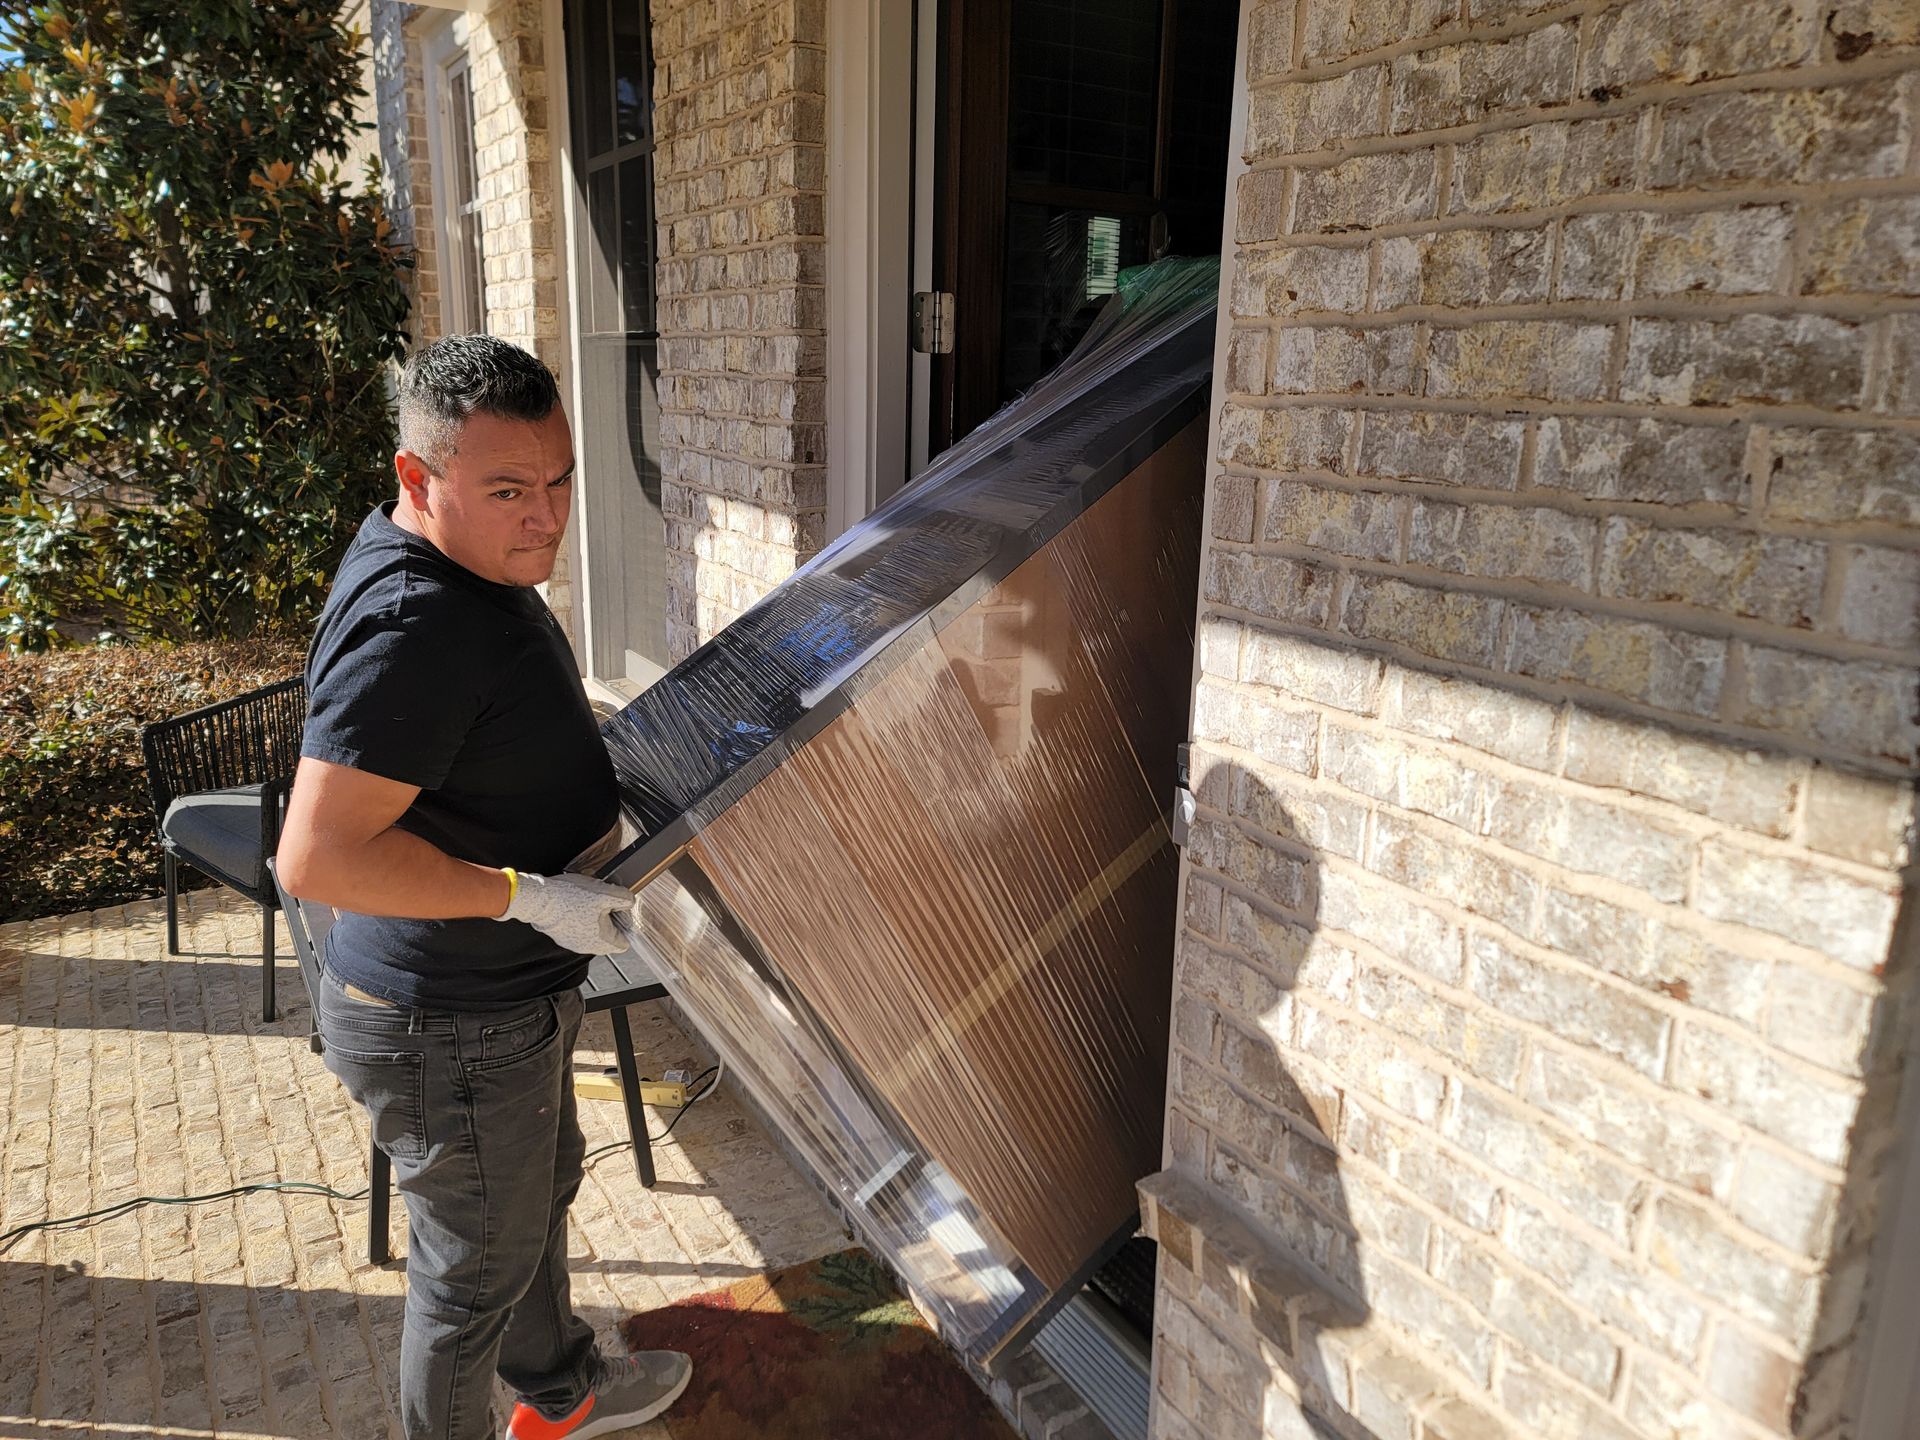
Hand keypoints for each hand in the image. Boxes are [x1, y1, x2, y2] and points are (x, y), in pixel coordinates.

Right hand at [499, 871, 635, 955]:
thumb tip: (629, 902)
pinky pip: (579, 928)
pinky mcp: (562, 936)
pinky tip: (576, 903)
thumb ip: (624, 899)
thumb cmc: (571, 898)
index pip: (625, 942)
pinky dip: (581, 918)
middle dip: (610, 919)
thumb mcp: (606, 893)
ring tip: (590, 900)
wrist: (540, 899)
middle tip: (604, 901)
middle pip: (609, 937)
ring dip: (595, 917)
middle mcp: (588, 947)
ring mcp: (573, 943)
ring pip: (593, 932)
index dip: (626, 925)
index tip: (620, 910)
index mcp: (603, 941)